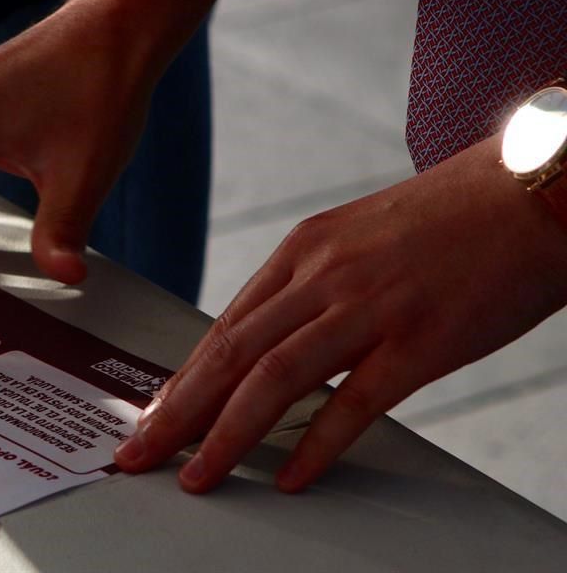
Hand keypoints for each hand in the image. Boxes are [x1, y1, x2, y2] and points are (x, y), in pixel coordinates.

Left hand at [115, 134, 566, 492]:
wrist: (526, 188)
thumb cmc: (444, 218)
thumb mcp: (355, 239)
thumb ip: (309, 288)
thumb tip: (269, 340)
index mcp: (304, 251)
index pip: (225, 327)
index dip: (182, 379)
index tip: (154, 415)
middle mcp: (323, 277)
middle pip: (231, 355)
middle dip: (177, 412)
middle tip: (139, 453)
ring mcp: (370, 308)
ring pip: (276, 379)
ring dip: (226, 435)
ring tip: (195, 475)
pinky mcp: (421, 340)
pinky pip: (356, 402)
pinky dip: (318, 444)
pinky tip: (291, 476)